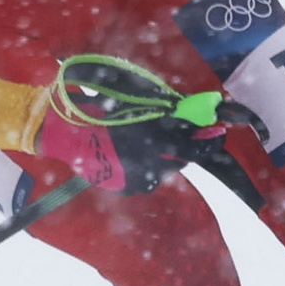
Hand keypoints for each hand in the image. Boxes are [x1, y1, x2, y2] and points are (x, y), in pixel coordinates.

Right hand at [33, 56, 253, 194]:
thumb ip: (167, 107)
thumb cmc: (102, 106)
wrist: (67, 132)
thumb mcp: (137, 98)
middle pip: (181, 159)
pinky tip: (130, 154)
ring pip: (163, 169)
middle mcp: (152, 165)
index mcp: (156, 142)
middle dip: (180, 146)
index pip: (197, 149)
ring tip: (144, 142)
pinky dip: (144, 166)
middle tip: (173, 133)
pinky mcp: (126, 187)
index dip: (210, 142)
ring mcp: (138, 179)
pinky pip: (145, 177)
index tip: (218, 132)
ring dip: (161, 157)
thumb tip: (191, 110)